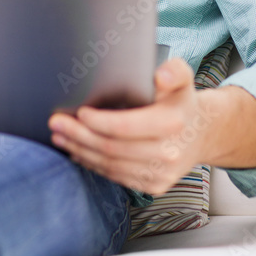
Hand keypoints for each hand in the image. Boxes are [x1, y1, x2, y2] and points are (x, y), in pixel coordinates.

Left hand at [47, 58, 213, 195]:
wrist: (199, 133)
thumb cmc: (181, 100)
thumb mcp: (182, 77)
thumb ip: (174, 70)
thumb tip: (159, 76)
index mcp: (172, 123)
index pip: (125, 127)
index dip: (98, 121)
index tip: (79, 112)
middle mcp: (168, 153)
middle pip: (112, 148)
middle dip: (79, 135)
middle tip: (56, 123)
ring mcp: (161, 173)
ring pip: (110, 165)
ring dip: (80, 150)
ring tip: (60, 136)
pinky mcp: (154, 185)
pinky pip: (116, 176)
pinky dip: (93, 164)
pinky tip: (79, 152)